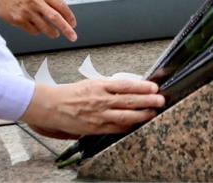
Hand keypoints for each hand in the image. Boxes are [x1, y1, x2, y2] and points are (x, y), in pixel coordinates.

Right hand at [0, 0, 76, 40]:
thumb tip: (62, 13)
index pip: (60, 5)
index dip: (69, 16)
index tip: (73, 24)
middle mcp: (35, 1)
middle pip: (55, 18)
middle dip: (66, 29)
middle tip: (73, 36)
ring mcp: (26, 12)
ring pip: (45, 28)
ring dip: (52, 33)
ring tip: (54, 33)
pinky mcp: (18, 20)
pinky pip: (33, 31)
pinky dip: (38, 31)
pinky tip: (37, 28)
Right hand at [22, 79, 163, 136]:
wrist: (52, 106)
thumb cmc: (71, 94)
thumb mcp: (92, 83)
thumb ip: (109, 87)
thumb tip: (129, 88)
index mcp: (100, 85)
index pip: (125, 85)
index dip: (141, 86)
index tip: (153, 87)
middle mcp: (101, 100)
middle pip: (129, 100)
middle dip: (147, 100)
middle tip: (160, 99)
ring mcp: (99, 115)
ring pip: (125, 115)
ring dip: (141, 114)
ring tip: (153, 112)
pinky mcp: (95, 127)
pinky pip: (115, 128)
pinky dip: (127, 126)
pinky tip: (136, 124)